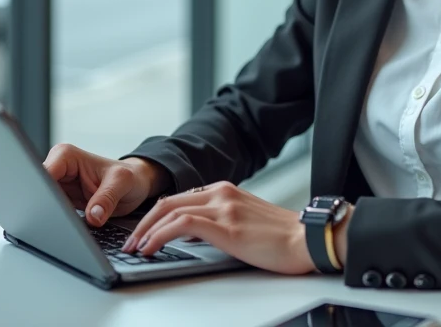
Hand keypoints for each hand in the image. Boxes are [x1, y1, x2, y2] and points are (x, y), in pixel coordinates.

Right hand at [42, 143, 171, 227]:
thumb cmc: (129, 177)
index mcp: (66, 156)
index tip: (49, 208)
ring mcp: (58, 186)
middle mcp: (58, 168)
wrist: (135, 185)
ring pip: (44, 204)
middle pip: (40, 191)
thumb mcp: (122, 183)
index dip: (43, 192)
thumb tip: (93, 217)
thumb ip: (107, 198)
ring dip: (52, 216)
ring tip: (66, 224)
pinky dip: (59, 221)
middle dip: (45, 206)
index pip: (44, 174)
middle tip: (56, 222)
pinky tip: (67, 228)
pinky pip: (53, 213)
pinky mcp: (62, 201)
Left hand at [121, 181, 314, 275]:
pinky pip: (181, 224)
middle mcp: (222, 192)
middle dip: (143, 223)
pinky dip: (160, 235)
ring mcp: (223, 207)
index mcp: (226, 190)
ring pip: (169, 210)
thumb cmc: (284, 237)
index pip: (180, 198)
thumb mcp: (246, 222)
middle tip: (130, 242)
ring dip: (146, 231)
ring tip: (135, 248)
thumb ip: (221, 222)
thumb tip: (194, 236)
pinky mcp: (226, 225)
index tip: (143, 233)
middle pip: (168, 201)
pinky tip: (151, 247)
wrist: (310, 239)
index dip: (155, 216)